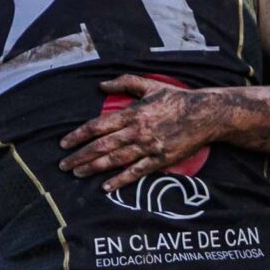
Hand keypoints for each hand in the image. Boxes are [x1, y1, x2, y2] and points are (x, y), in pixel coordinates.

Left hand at [58, 76, 217, 191]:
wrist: (205, 115)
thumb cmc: (177, 99)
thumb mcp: (150, 85)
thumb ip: (124, 83)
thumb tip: (101, 85)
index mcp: (132, 113)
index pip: (98, 126)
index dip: (78, 135)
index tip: (64, 143)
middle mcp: (137, 131)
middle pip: (102, 145)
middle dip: (80, 156)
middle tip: (64, 165)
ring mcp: (149, 147)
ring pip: (115, 159)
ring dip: (94, 168)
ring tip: (78, 174)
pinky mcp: (160, 160)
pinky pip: (136, 171)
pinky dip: (120, 179)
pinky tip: (106, 186)